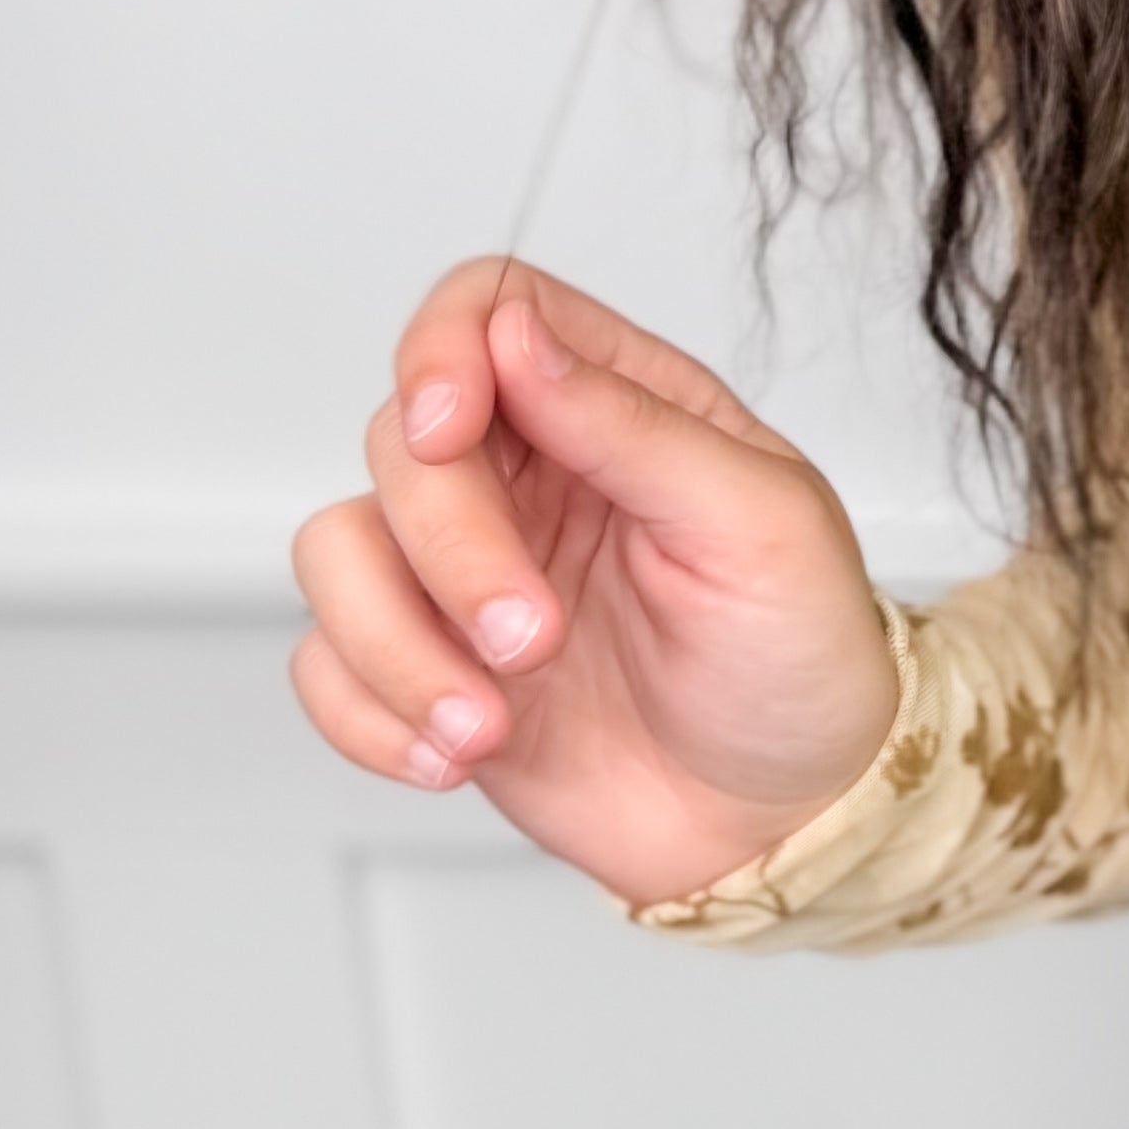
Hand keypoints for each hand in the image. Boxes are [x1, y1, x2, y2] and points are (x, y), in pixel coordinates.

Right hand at [289, 257, 901, 906]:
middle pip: (402, 442)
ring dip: (395, 646)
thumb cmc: (801, 657)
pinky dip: (370, 714)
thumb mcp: (762, 525)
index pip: (487, 311)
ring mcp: (467, 574)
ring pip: (338, 550)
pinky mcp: (430, 666)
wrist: (785, 818)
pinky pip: (327, 661)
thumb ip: (637, 425)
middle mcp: (529, 476)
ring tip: (486, 726)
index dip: (440, 349)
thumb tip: (518, 338)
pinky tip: (456, 754)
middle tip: (534, 640)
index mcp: (618, 407)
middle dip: (449, 549)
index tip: (448, 428)